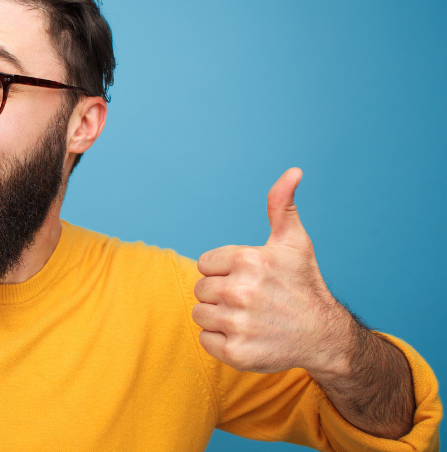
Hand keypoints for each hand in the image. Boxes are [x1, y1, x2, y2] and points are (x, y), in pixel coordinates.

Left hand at [192, 168, 352, 376]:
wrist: (325, 336)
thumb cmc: (304, 285)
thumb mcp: (294, 242)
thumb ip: (281, 206)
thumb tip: (293, 172)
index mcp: (249, 259)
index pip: (204, 264)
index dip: (223, 271)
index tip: (249, 278)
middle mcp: (241, 291)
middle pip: (200, 289)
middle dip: (220, 293)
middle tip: (250, 300)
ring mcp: (238, 324)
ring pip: (199, 314)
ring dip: (218, 317)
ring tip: (248, 317)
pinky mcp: (236, 353)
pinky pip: (205, 340)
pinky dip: (220, 340)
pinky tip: (247, 335)